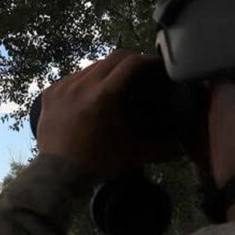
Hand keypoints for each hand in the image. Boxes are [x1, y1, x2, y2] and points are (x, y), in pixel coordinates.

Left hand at [36, 51, 179, 181]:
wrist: (58, 175)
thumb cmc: (99, 162)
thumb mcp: (134, 152)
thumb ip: (162, 146)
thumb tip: (185, 143)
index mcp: (102, 96)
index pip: (130, 63)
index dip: (148, 60)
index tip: (158, 64)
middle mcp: (81, 86)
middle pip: (111, 59)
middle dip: (131, 61)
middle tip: (143, 70)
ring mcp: (62, 87)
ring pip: (91, 67)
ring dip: (108, 70)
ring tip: (118, 81)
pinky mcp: (50, 92)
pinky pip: (73, 77)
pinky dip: (86, 80)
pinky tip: (93, 91)